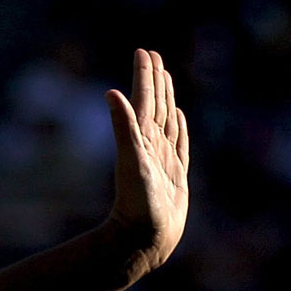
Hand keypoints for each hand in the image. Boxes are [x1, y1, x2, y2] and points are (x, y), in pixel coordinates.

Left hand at [104, 47, 189, 274]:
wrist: (144, 239)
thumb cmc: (137, 203)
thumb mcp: (131, 160)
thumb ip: (122, 127)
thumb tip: (110, 93)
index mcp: (141, 139)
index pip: (143, 99)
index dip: (144, 75)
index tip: (143, 51)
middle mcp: (151, 146)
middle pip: (154, 104)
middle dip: (154, 79)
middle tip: (152, 55)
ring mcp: (163, 159)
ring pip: (166, 119)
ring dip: (166, 97)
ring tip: (164, 77)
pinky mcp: (175, 174)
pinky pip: (179, 142)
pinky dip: (179, 126)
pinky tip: (178, 116)